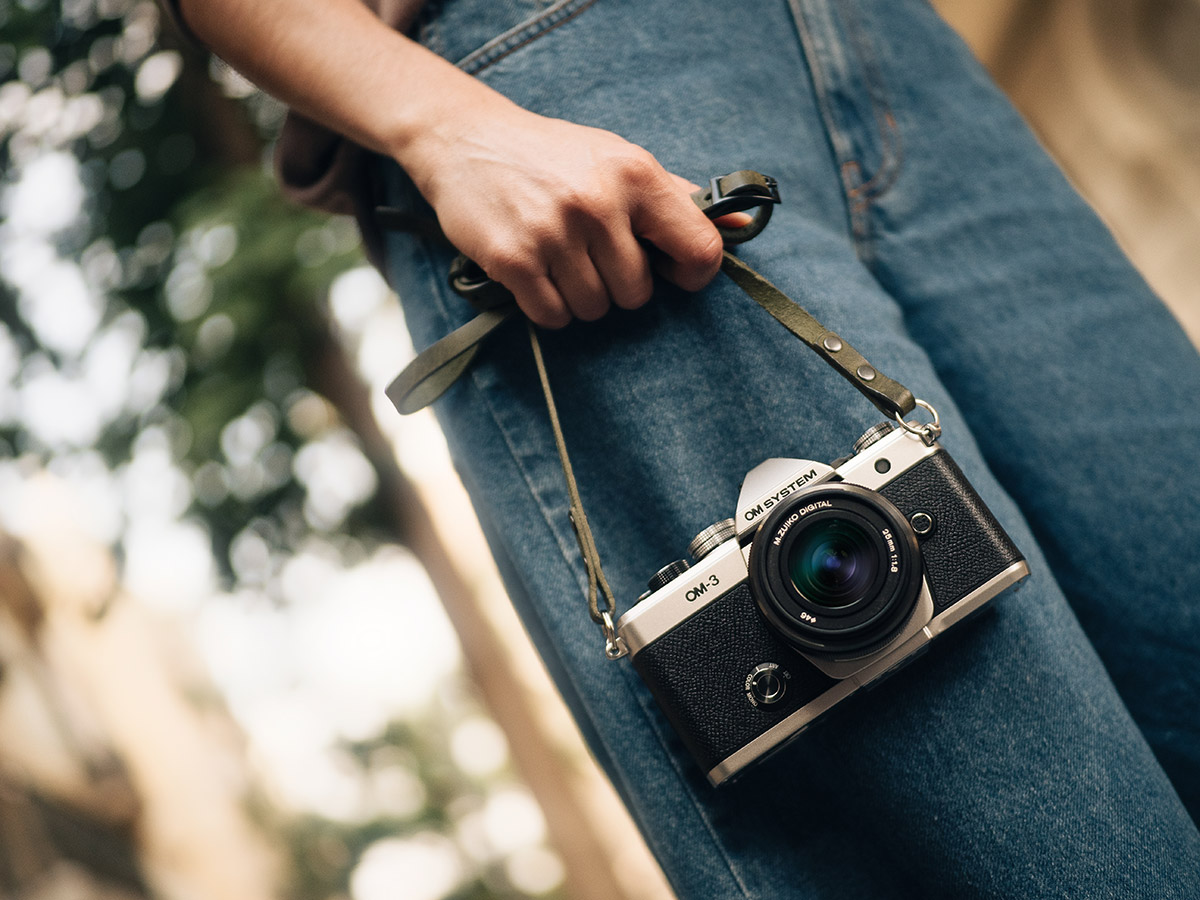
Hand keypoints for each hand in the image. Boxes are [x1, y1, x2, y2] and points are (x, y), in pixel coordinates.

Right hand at [402, 99, 726, 327]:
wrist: (468, 140)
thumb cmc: (556, 157)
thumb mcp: (621, 160)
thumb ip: (680, 198)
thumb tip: (742, 226)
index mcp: (637, 174)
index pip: (698, 250)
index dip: (692, 275)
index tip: (672, 273)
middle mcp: (598, 202)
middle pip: (636, 294)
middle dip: (618, 286)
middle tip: (592, 255)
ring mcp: (553, 232)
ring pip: (594, 309)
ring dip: (580, 297)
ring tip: (560, 260)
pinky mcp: (513, 259)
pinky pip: (553, 316)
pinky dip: (548, 306)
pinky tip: (537, 274)